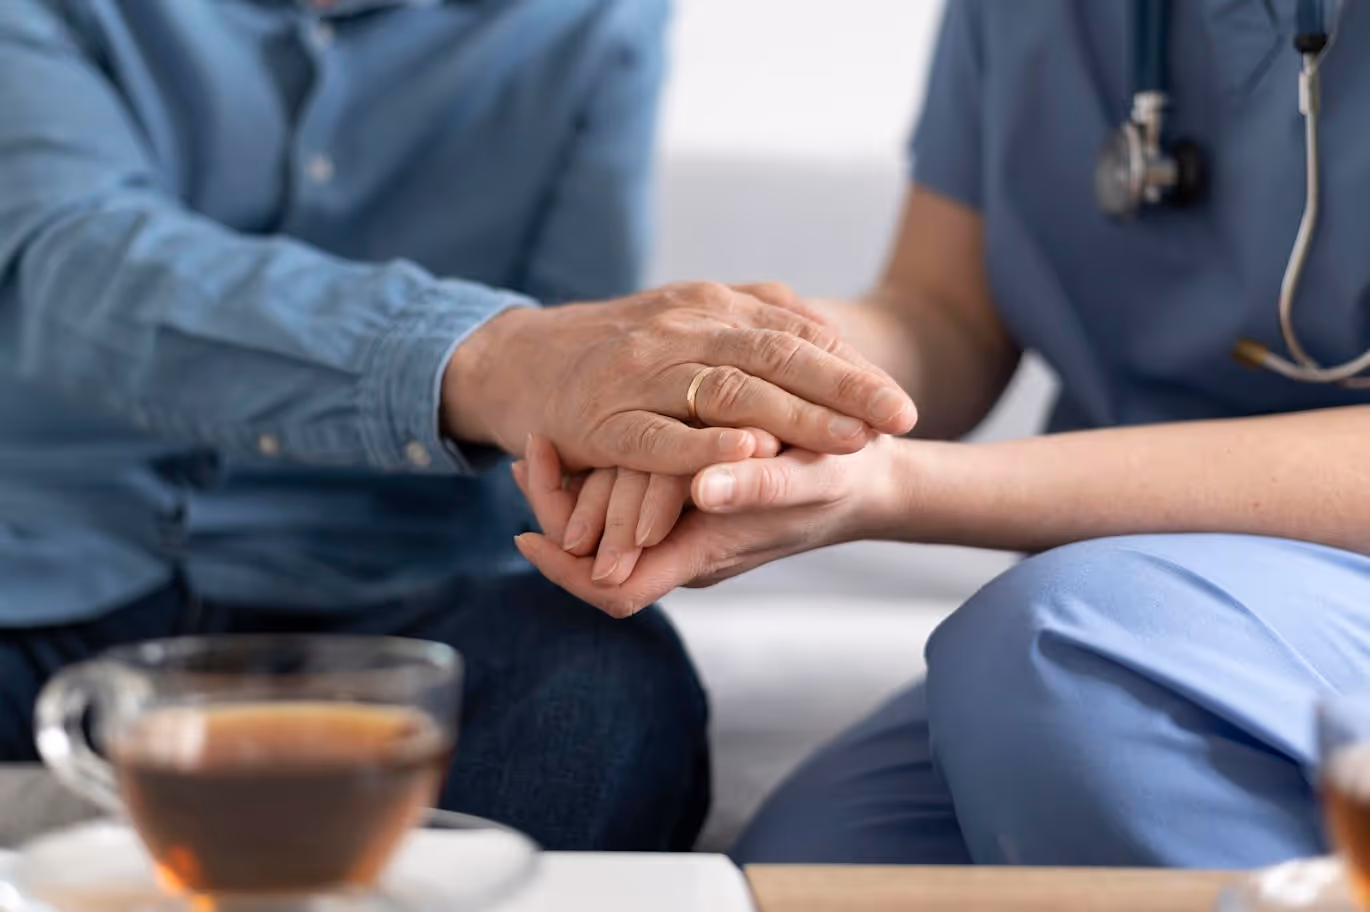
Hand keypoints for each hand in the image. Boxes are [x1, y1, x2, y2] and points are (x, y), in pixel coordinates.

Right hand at [442, 282, 915, 474]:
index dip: (851, 367)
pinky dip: (705, 447)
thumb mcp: (688, 317)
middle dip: (843, 390)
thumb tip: (828, 330)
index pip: (793, 333)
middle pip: (773, 356)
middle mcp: (678, 332)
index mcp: (706, 307)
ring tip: (849, 441)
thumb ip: (754, 317)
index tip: (900, 400)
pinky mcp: (603, 422)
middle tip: (899, 420)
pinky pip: (658, 437)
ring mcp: (639, 376)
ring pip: (726, 392)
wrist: (519, 361)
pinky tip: (750, 454)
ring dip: (794, 417)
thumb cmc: (617, 348)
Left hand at [511, 433, 900, 617]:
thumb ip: (758, 487)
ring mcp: (683, 531)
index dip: (565, 570)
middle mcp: (684, 552)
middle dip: (552, 512)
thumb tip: (700, 487)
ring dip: (566, 492)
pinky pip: (622, 499)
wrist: (866, 483)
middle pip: (593, 559)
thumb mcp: (809, 479)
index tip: (524, 533)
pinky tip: (571, 441)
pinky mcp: (685, 505)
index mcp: (702, 555)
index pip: (614, 589)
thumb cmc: (842, 482)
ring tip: (532, 448)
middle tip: (523, 459)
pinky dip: (591, 474)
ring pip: (603, 527)